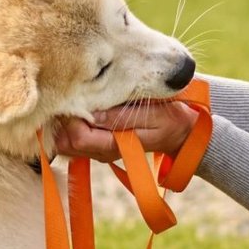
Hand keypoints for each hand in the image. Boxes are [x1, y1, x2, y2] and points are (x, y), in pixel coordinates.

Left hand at [53, 99, 199, 162]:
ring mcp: (100, 150)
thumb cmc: (172, 119)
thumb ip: (122, 117)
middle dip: (64, 121)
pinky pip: (75, 138)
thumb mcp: (154, 114)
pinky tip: (81, 106)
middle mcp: (104, 152)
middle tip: (71, 96)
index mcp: (116, 146)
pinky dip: (73, 124)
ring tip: (75, 99)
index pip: (77, 138)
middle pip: (66, 143)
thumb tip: (92, 114)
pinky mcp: (100, 143)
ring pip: (67, 142)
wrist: (185, 133)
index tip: (76, 96)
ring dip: (67, 122)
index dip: (71, 118)